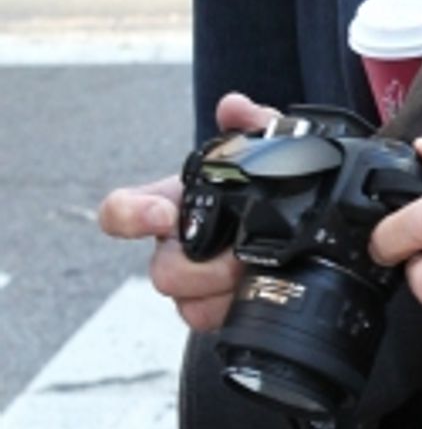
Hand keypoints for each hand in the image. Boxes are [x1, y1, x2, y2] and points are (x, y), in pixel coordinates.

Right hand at [96, 93, 280, 331]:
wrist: (295, 232)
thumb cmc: (262, 190)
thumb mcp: (266, 151)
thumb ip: (254, 123)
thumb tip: (234, 107)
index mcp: (172, 205)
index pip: (120, 212)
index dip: (131, 215)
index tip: (163, 214)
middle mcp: (173, 246)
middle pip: (160, 270)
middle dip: (201, 267)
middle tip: (239, 256)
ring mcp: (192, 283)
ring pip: (184, 301)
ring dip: (220, 289)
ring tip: (252, 272)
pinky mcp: (214, 309)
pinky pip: (208, 321)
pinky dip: (233, 307)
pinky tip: (257, 290)